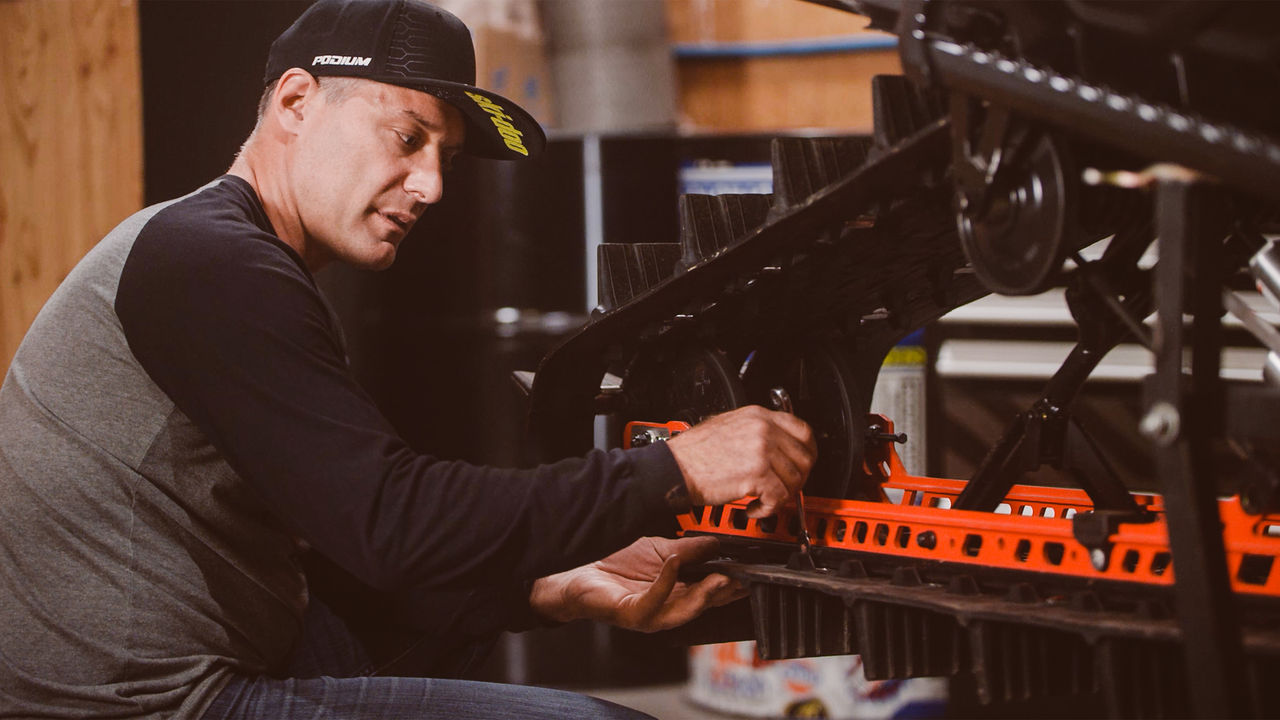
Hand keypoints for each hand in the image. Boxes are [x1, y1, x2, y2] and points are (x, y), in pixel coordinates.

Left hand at [528, 536, 745, 631]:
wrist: (576, 568)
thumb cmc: (614, 564)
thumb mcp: (660, 550)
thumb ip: (689, 550)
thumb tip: (718, 543)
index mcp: (676, 593)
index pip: (711, 592)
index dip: (731, 584)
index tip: (749, 571)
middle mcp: (666, 609)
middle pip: (703, 605)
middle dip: (724, 592)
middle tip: (740, 577)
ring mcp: (648, 615)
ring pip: (684, 612)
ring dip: (703, 595)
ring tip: (718, 576)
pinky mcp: (630, 614)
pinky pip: (653, 602)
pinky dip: (666, 582)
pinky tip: (673, 563)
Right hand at [665, 405, 815, 516]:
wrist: (673, 469)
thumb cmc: (693, 453)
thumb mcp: (728, 426)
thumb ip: (756, 432)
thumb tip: (777, 447)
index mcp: (758, 416)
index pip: (803, 430)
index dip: (808, 452)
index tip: (803, 465)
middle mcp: (763, 430)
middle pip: (805, 457)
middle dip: (797, 479)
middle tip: (782, 488)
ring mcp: (762, 450)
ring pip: (795, 480)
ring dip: (781, 496)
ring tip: (762, 500)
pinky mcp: (757, 474)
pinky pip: (780, 497)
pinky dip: (768, 509)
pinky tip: (753, 508)